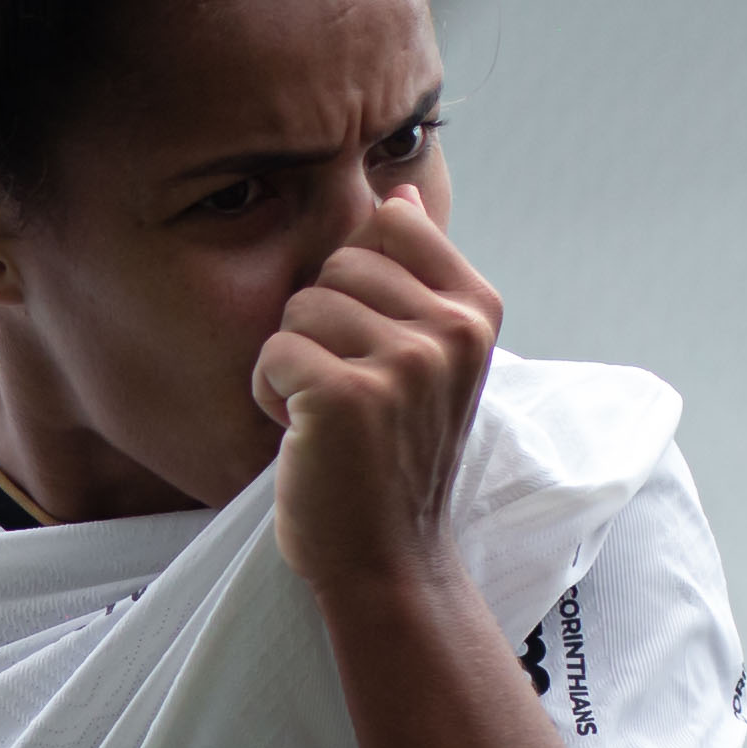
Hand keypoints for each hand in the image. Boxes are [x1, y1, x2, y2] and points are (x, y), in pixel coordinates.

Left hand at [257, 191, 499, 600]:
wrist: (386, 555)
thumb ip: (416, 273)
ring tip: (326, 415)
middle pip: (337, 263)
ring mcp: (407, 363)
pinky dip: (268, 395)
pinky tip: (303, 435)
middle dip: (318, 325)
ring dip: (292, 363)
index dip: (354, 278)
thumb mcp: (427, 355)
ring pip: (300, 307)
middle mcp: (453, 330)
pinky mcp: (351, 397)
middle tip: (344, 389)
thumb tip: (397, 191)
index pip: (391, 223)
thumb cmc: (391, 453)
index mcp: (478, 309)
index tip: (372, 339)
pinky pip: (272, 352)